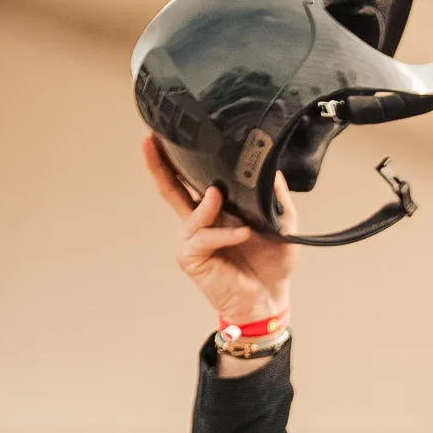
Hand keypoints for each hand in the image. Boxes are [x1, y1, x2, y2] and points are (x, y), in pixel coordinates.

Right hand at [142, 134, 296, 332]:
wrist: (271, 299)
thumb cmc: (271, 263)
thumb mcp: (282, 222)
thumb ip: (275, 196)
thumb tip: (273, 166)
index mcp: (216, 209)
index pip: (192, 179)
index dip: (178, 159)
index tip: (168, 134)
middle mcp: (200, 222)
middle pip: (171, 188)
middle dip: (159, 165)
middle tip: (150, 140)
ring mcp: (194, 240)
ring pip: (191, 212)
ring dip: (208, 205)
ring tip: (220, 197)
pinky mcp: (193, 259)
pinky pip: (202, 238)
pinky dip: (222, 234)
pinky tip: (242, 233)